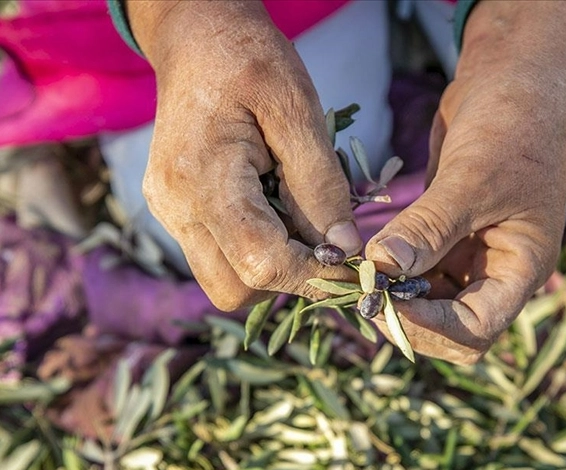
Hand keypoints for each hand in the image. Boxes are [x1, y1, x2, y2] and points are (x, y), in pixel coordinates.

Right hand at [126, 1, 361, 309]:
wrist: (196, 40)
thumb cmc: (249, 60)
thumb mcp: (297, 108)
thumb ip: (321, 183)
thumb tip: (343, 247)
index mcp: (202, 178)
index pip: (261, 263)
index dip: (313, 274)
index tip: (350, 261)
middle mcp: (176, 208)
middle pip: (235, 289)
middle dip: (288, 278)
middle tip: (325, 243)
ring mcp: (169, 214)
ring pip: (224, 281)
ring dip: (271, 267)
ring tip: (299, 220)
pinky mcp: (175, 213)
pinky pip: (218, 257)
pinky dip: (255, 250)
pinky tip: (276, 212)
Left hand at [366, 0, 565, 364]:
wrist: (515, 77)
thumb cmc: (513, 125)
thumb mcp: (473, 179)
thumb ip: (428, 228)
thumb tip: (379, 271)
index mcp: (521, 269)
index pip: (475, 331)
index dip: (427, 327)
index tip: (379, 300)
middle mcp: (495, 270)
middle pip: (447, 324)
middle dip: (403, 314)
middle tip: (357, 290)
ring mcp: (469, 252)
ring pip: (425, 298)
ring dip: (390, 292)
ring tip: (352, 272)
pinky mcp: (444, 232)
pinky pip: (413, 266)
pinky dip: (388, 266)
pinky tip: (360, 253)